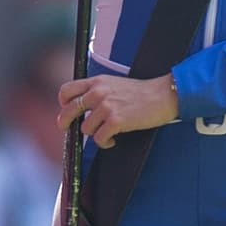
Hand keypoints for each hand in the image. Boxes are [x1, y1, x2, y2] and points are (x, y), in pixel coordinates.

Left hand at [57, 74, 176, 147]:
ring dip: (95, 134)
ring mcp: (106, 107)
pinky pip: (99, 139)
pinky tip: (113, 140)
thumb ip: (98, 91)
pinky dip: (105, 143)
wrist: (162, 96)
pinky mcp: (116, 121)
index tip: (67, 110)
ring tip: (107, 133)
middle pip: (69, 110)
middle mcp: (98, 92)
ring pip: (85, 128)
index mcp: (97, 82)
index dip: (63, 103)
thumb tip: (83, 107)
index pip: (67, 90)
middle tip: (67, 128)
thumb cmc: (141, 92)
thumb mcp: (115, 84)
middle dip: (65, 122)